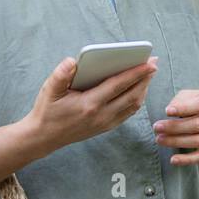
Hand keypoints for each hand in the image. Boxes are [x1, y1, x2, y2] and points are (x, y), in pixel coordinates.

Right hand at [25, 54, 158, 154]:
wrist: (44, 137)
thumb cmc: (47, 110)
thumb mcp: (49, 90)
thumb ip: (60, 75)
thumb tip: (72, 60)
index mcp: (89, 104)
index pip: (118, 85)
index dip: (136, 73)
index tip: (149, 63)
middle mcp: (101, 115)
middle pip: (132, 95)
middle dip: (145, 78)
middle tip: (154, 62)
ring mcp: (105, 123)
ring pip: (133, 106)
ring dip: (143, 89)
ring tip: (148, 73)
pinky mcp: (106, 127)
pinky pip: (128, 112)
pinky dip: (137, 99)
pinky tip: (138, 88)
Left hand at [153, 89, 198, 166]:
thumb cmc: (195, 103)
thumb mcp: (189, 95)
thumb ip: (181, 100)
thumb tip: (171, 111)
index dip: (183, 108)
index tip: (167, 111)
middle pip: (197, 125)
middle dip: (174, 127)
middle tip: (157, 127)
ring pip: (197, 141)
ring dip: (176, 142)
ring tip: (159, 139)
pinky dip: (187, 160)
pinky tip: (173, 160)